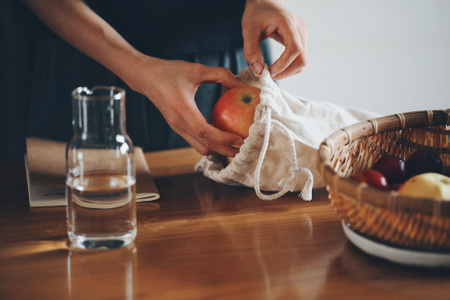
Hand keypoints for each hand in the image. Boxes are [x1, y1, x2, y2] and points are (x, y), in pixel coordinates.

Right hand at [129, 56, 245, 156]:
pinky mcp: (177, 128)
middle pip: (204, 145)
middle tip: (244, 151)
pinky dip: (210, 144)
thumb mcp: (196, 69)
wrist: (145, 77)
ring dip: (217, 150)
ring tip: (235, 147)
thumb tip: (241, 83)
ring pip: (199, 147)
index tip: (239, 139)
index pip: (204, 131)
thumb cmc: (169, 71)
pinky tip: (222, 138)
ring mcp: (177, 128)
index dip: (223, 138)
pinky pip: (195, 141)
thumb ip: (220, 74)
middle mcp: (178, 123)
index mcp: (182, 109)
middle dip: (224, 150)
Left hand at [242, 0, 308, 79]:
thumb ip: (251, 50)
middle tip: (270, 76)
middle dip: (287, 71)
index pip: (295, 47)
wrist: (265, 3)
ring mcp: (302, 34)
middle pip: (302, 58)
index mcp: (288, 22)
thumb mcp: (248, 30)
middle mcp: (300, 28)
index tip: (270, 71)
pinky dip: (289, 66)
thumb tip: (259, 70)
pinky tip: (277, 67)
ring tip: (272, 72)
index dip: (284, 63)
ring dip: (289, 71)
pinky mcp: (301, 39)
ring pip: (302, 60)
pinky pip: (299, 58)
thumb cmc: (257, 13)